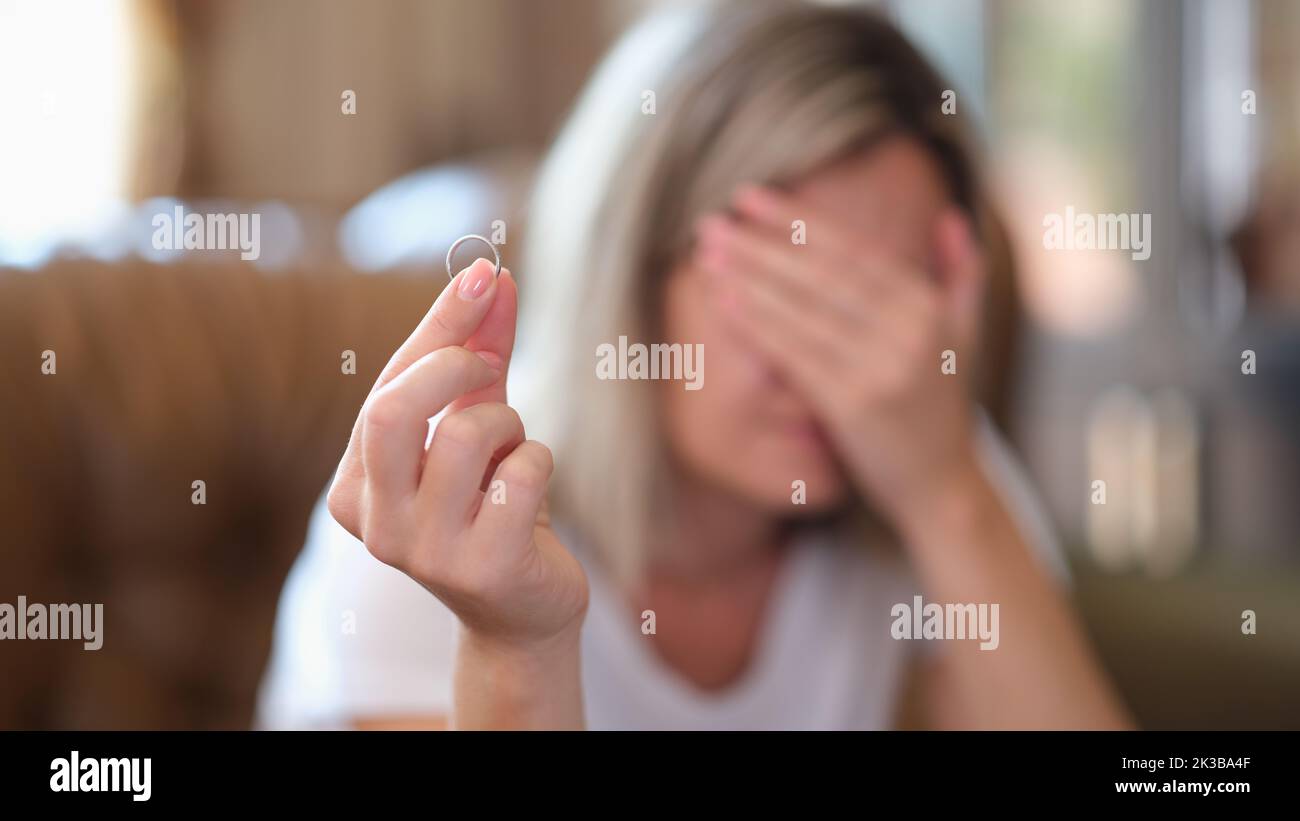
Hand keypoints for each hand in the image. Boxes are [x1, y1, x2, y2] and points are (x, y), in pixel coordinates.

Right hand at [327, 258, 588, 649]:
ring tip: (511, 452)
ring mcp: (424, 552)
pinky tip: (532, 495)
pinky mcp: (483, 569)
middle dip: (451, 365)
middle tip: (488, 367)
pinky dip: (538, 462)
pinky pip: (521, 473)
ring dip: (508, 425)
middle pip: (392, 410)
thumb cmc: (491, 507)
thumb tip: (491, 277)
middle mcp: (375, 523)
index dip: (439, 325)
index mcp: (353, 488)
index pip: (386, 386)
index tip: (483, 274)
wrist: (522, 611)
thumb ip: (479, 354)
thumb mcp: (479, 425)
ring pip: (466, 435)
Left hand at [694, 185, 987, 527]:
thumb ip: (960, 273)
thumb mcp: (965, 334)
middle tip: (712, 220)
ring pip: (804, 311)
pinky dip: (759, 324)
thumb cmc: (940, 406)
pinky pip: (796, 356)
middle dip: (762, 244)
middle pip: (822, 276)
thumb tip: (954, 215)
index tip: (750, 197)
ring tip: (708, 252)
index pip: (852, 252)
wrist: (942, 485)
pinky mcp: (855, 406)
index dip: (798, 221)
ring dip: (750, 278)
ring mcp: (882, 369)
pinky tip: (725, 300)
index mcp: (928, 308)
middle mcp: (909, 332)